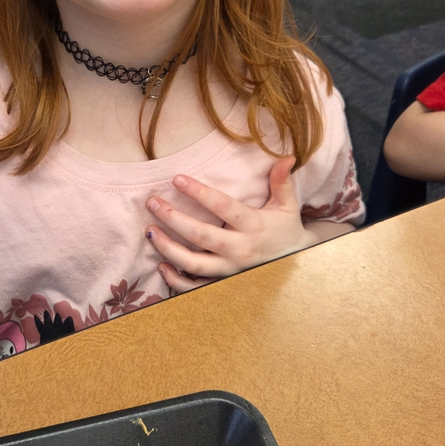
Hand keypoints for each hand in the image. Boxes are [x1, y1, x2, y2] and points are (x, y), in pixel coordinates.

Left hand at [145, 156, 310, 292]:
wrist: (294, 266)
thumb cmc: (285, 230)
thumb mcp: (286, 206)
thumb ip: (281, 182)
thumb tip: (287, 157)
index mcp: (253, 225)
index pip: (223, 207)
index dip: (199, 193)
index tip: (177, 179)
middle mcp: (239, 249)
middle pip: (201, 235)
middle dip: (173, 218)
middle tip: (152, 202)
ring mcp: (229, 270)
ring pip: (193, 263)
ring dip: (168, 248)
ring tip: (150, 231)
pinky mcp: (223, 284)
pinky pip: (195, 287)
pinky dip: (175, 280)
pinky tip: (161, 265)